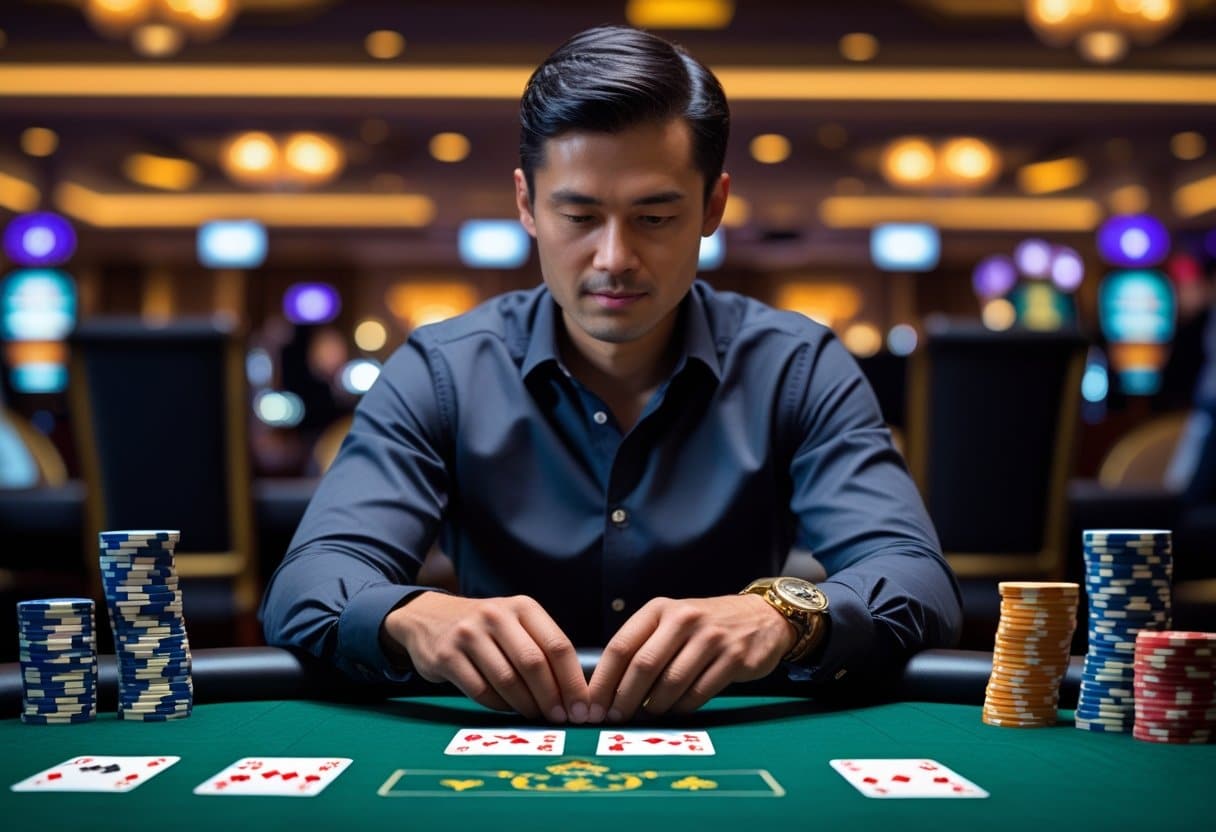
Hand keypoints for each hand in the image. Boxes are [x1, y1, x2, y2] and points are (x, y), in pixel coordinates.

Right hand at [382, 592, 589, 722]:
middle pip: (533, 664)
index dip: (573, 681)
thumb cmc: (485, 628)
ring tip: (535, 716)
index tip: (581, 708)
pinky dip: (499, 706)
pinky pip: (481, 691)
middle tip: (560, 719)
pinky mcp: (447, 656)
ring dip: (526, 706)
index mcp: (522, 607)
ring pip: (507, 680)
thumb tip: (575, 694)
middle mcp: (496, 616)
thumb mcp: (515, 623)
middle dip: (552, 697)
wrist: (428, 618)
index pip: (557, 646)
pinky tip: (508, 709)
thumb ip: (541, 648)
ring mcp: (469, 634)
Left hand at [587, 594, 796, 721]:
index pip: (621, 646)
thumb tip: (609, 689)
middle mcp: (684, 619)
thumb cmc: (705, 625)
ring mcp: (711, 638)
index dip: (604, 680)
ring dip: (654, 706)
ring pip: (671, 682)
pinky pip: (699, 692)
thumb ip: (644, 645)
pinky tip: (675, 711)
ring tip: (646, 716)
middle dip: (624, 698)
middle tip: (615, 719)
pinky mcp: (734, 658)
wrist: (761, 617)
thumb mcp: (672, 621)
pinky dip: (682, 707)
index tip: (593, 706)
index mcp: (660, 609)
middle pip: (643, 666)